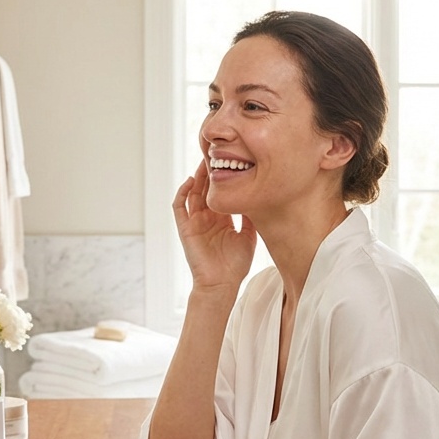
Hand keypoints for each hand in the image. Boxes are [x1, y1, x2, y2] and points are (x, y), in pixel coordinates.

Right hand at [173, 160, 256, 291]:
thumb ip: (250, 219)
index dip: (223, 178)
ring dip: (197, 177)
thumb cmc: (234, 266)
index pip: (219, 193)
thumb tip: (258, 200)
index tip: (232, 162)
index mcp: (221, 219)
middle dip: (209, 172)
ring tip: (204, 161)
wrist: (222, 284)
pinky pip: (179, 207)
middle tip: (217, 154)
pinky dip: (182, 192)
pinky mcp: (185, 229)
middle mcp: (206, 218)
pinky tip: (190, 180)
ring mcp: (194, 223)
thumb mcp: (248, 237)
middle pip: (205, 189)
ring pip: (192, 193)